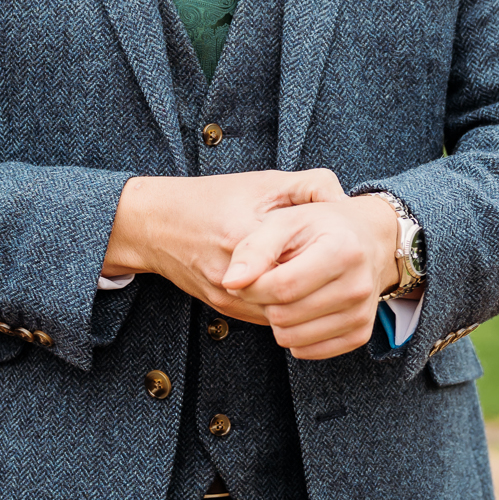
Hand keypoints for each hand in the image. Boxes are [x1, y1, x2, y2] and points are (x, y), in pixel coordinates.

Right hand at [105, 168, 346, 322]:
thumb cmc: (213, 197)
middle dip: (319, 286)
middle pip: (293, 296)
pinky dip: (284, 306)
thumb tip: (344, 200)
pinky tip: (298, 288)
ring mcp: (226, 298)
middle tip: (341, 272)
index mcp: (244, 237)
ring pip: (281, 314)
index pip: (298, 265)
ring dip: (303, 301)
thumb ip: (308, 184)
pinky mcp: (222, 309)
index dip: (325, 261)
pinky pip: (265, 317)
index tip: (343, 250)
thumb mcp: (264, 181)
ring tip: (323, 281)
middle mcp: (233, 276)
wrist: (155, 223)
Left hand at [222, 193, 399, 359]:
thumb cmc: (320, 227)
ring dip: (277, 320)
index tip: (242, 278)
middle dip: (264, 302)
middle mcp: (357, 286)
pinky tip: (299, 310)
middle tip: (268, 283)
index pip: (281, 287)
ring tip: (284, 295)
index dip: (251, 287)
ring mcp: (361, 314)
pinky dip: (294, 335)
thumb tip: (230, 282)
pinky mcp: (360, 334)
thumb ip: (254, 249)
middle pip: (285, 316)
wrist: (369, 240)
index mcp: (341, 251)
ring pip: (292, 338)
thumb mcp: (286, 222)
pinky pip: (308, 352)